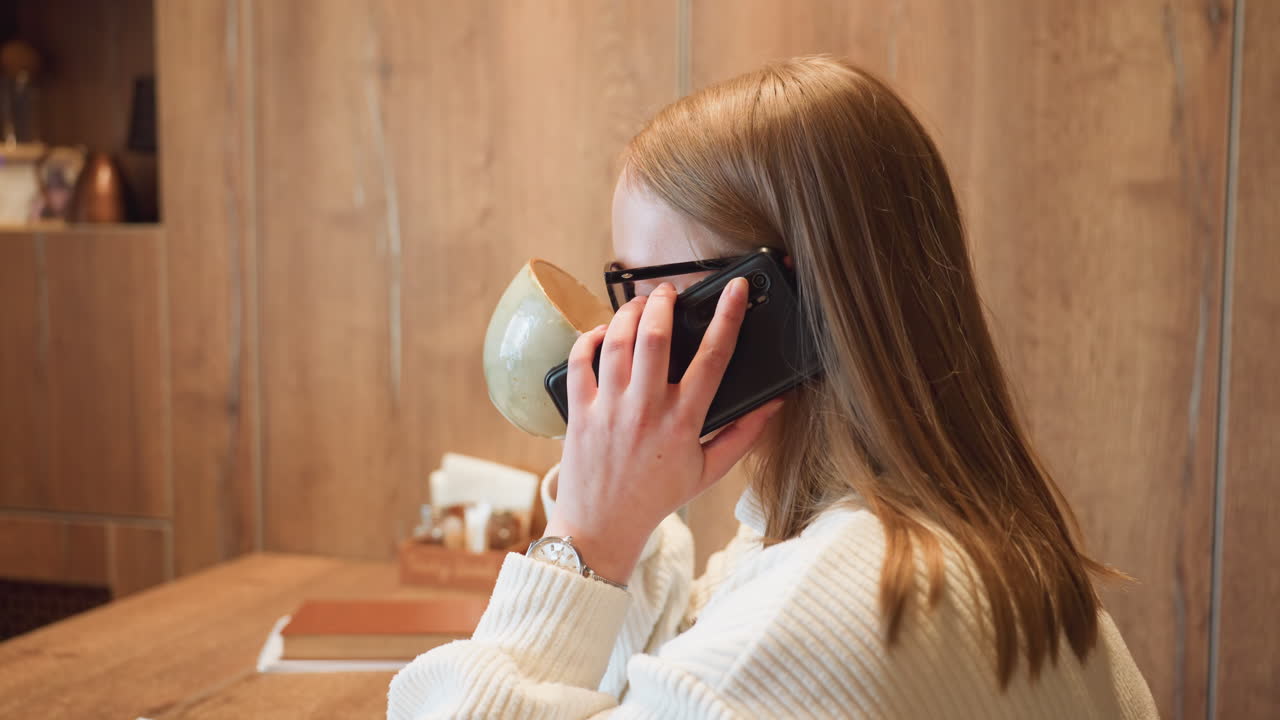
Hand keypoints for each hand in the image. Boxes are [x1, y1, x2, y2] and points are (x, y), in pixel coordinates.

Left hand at [544, 276, 784, 583]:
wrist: (601, 528)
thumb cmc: (657, 498)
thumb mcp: (709, 472)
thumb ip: (744, 435)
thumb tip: (774, 403)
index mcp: (683, 423)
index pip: (713, 358)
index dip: (728, 316)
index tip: (734, 290)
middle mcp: (646, 410)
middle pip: (656, 337)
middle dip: (664, 302)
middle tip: (669, 291)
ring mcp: (609, 409)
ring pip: (617, 342)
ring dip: (628, 313)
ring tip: (639, 305)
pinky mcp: (579, 412)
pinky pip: (580, 361)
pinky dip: (589, 338)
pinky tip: (601, 332)